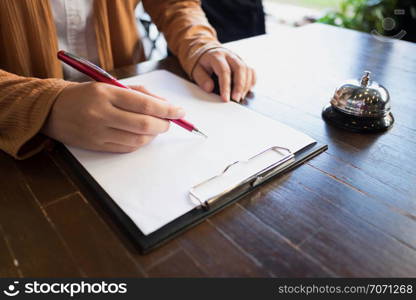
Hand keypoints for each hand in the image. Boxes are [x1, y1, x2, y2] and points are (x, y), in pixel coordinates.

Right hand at [42, 83, 184, 152]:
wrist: (51, 109)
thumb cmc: (86, 94)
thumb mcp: (109, 85)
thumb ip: (138, 93)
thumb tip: (165, 104)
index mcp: (106, 93)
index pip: (145, 103)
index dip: (167, 109)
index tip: (180, 111)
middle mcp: (102, 113)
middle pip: (144, 124)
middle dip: (164, 124)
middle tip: (170, 122)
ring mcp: (98, 132)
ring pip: (138, 139)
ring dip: (153, 135)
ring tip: (156, 127)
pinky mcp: (96, 146)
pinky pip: (127, 148)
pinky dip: (140, 143)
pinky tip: (142, 136)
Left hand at [192, 48, 255, 101]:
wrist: (206, 51)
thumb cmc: (201, 63)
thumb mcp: (196, 70)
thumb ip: (202, 79)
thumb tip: (209, 88)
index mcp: (217, 56)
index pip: (224, 71)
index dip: (225, 86)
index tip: (225, 99)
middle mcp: (229, 56)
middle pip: (240, 68)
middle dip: (239, 86)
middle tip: (236, 99)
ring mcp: (237, 58)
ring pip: (247, 70)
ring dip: (246, 85)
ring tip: (240, 98)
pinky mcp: (242, 63)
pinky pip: (251, 71)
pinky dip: (251, 81)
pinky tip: (247, 90)